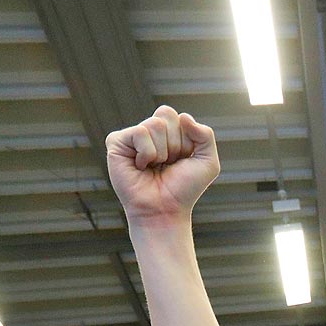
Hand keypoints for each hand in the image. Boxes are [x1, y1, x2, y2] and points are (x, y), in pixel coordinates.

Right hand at [104, 105, 219, 222]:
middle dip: (174, 143)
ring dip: (162, 151)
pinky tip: (141, 167)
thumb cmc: (184, 189)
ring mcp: (132, 137)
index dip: (186, 141)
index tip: (181, 161)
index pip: (180, 117)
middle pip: (166, 114)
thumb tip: (184, 116)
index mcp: (168, 132)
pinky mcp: (117, 143)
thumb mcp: (208, 162)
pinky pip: (139, 132)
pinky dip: (147, 152)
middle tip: (167, 164)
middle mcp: (149, 131)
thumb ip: (206, 135)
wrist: (165, 211)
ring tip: (154, 167)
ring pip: (154, 124)